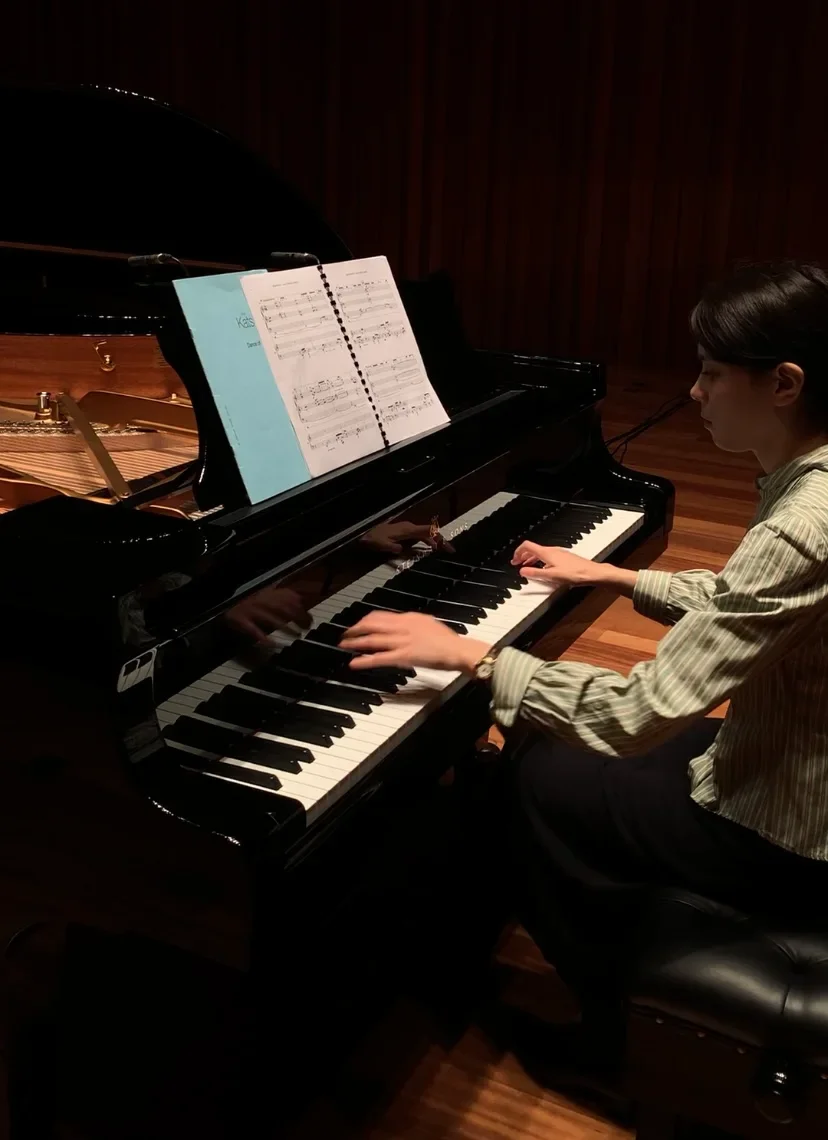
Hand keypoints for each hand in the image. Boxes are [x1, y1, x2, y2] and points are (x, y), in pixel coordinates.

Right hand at [225, 586, 309, 644]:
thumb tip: (303, 606)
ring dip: (285, 627)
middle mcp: (259, 598)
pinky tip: (272, 644)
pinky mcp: (239, 620)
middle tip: (306, 630)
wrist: (222, 603)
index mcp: (267, 591)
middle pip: (282, 607)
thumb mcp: (267, 597)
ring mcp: (249, 609)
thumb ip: (283, 599)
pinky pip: (252, 629)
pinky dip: (263, 637)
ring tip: (296, 636)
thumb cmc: (248, 602)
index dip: (302, 609)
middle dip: (297, 618)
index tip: (310, 621)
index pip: (289, 598)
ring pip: (270, 618)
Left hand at [339, 611, 488, 673]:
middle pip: (373, 625)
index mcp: (409, 618)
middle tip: (346, 633)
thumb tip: (407, 622)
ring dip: (356, 642)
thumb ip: (415, 623)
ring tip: (344, 645)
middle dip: (356, 628)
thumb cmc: (449, 641)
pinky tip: (354, 664)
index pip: (382, 615)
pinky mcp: (403, 657)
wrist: (458, 650)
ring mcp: (402, 641)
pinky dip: (364, 661)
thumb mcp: (429, 624)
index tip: (359, 623)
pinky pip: (379, 658)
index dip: (367, 619)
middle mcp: (403, 627)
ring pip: (372, 640)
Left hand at [359, 521, 453, 554]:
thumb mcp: (381, 545)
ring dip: (435, 541)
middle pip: (430, 532)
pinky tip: (430, 548)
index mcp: (407, 529)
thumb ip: (392, 547)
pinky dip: (428, 541)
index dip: (440, 539)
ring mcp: (407, 529)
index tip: (449, 549)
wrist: (364, 534)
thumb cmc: (373, 539)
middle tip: (451, 551)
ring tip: (444, 550)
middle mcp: (409, 527)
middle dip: (441, 540)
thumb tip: (402, 550)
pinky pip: (420, 536)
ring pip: (426, 534)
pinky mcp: (404, 532)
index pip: (428, 532)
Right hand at [511, 541, 598, 586]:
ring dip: (531, 559)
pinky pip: (547, 556)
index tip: (514, 560)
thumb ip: (535, 573)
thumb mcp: (551, 576)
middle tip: (517, 564)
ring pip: (540, 553)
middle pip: (533, 549)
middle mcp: (552, 550)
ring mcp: (558, 553)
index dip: (518, 552)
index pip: (527, 546)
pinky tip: (542, 569)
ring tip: (527, 567)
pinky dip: (540, 561)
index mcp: (546, 552)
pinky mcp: (564, 557)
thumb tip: (522, 571)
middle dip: (523, 556)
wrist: (591, 572)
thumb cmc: (573, 573)